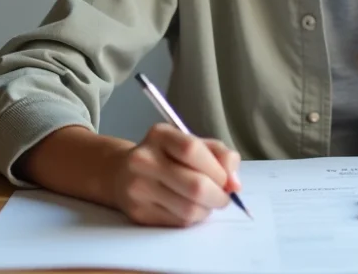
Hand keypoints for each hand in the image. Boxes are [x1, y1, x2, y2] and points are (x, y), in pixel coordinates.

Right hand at [107, 122, 241, 226]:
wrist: (122, 173)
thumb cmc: (168, 157)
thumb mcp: (193, 144)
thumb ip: (221, 156)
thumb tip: (235, 184)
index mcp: (160, 136)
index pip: (193, 150)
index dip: (217, 169)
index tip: (226, 179)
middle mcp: (144, 160)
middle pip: (195, 185)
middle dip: (219, 196)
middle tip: (223, 196)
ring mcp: (138, 188)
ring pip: (189, 209)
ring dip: (207, 210)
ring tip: (206, 202)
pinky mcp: (138, 213)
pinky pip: (178, 222)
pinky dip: (193, 219)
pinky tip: (190, 208)